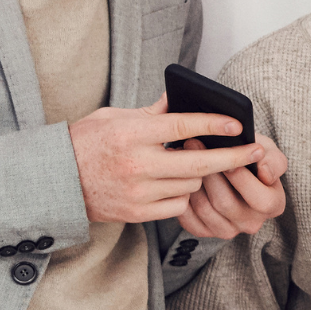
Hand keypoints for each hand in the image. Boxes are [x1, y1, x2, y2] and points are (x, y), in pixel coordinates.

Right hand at [69, 98, 270, 224]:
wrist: (54, 181)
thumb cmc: (86, 143)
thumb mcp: (114, 116)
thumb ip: (152, 111)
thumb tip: (182, 96)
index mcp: (132, 134)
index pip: (183, 126)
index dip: (215, 124)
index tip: (238, 124)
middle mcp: (137, 164)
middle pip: (199, 162)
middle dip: (233, 157)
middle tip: (256, 151)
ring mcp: (137, 192)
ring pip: (191, 184)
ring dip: (200, 174)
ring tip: (196, 164)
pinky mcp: (135, 213)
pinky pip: (178, 205)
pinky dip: (183, 195)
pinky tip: (177, 184)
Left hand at [172, 137, 290, 239]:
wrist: (235, 169)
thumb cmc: (253, 158)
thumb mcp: (270, 152)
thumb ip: (273, 160)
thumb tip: (265, 172)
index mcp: (273, 205)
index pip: (260, 199)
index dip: (242, 178)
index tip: (226, 156)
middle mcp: (252, 223)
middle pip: (226, 203)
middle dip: (209, 173)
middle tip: (194, 146)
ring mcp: (228, 230)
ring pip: (204, 209)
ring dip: (191, 182)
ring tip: (183, 157)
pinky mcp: (206, 231)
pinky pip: (189, 219)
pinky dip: (183, 198)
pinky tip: (179, 178)